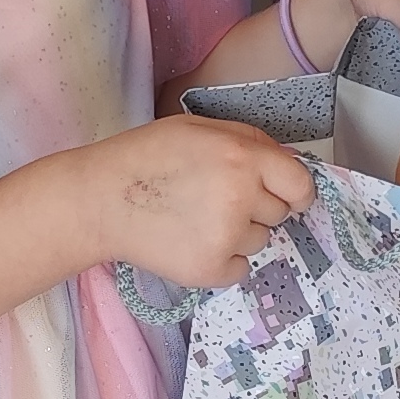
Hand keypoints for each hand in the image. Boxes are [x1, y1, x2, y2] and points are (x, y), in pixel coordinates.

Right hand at [92, 115, 315, 289]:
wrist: (99, 199)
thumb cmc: (146, 157)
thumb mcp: (199, 128)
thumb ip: (249, 141)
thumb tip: (288, 164)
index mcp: (242, 157)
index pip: (300, 184)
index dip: (296, 192)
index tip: (289, 197)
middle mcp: (241, 197)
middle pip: (279, 213)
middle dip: (256, 208)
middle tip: (214, 200)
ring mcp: (227, 236)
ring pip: (259, 241)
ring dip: (238, 234)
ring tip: (195, 219)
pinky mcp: (210, 270)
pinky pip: (239, 268)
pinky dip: (222, 261)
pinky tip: (190, 242)